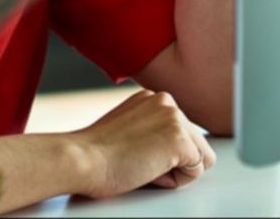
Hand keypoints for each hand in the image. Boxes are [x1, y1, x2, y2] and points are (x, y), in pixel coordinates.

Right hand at [64, 89, 216, 196]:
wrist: (81, 159)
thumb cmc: (95, 153)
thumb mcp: (128, 129)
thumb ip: (150, 128)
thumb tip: (167, 146)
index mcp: (153, 98)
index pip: (180, 134)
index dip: (159, 153)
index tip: (134, 152)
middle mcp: (166, 102)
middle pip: (194, 145)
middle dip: (171, 161)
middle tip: (136, 159)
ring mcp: (175, 118)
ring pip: (198, 159)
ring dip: (173, 170)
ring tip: (141, 163)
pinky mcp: (180, 139)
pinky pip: (195, 172)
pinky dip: (174, 181)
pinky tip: (147, 169)